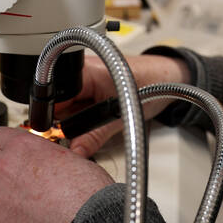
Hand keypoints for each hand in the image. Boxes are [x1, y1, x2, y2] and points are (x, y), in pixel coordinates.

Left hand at [0, 126, 112, 222]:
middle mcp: (5, 166)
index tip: (6, 152)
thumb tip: (51, 163)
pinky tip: (9, 220)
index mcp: (24, 146)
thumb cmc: (86, 193)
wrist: (85, 222)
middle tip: (0, 174)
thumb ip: (50, 157)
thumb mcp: (72, 158)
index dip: (3, 145)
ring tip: (4, 200)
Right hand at [55, 52, 190, 157]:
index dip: (55, 120)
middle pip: (60, 103)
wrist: (167, 78)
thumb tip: (75, 151)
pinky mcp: (91, 83)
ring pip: (68, 104)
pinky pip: (78, 102)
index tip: (58, 136)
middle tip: (80, 134)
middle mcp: (83, 70)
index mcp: (87, 72)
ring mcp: (86, 76)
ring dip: (77, 118)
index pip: (57, 99)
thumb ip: (95, 136)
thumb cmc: (152, 85)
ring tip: (96, 122)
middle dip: (67, 121)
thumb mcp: (121, 117)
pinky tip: (97, 116)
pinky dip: (84, 113)